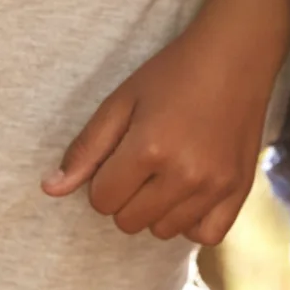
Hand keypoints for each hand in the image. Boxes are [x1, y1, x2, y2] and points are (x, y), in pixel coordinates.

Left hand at [42, 20, 273, 243]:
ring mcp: (216, 184)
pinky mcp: (239, 188)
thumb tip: (50, 190)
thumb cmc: (175, 72)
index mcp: (150, 148)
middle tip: (146, 159)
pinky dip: (193, 222)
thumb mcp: (123, 99)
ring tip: (170, 170)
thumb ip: (87, 148)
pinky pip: (206, 234)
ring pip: (164, 231)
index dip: (105, 177)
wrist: (237, 54)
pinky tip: (191, 193)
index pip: (101, 200)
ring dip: (157, 208)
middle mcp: (184, 173)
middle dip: (127, 195)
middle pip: (129, 221)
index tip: (122, 152)